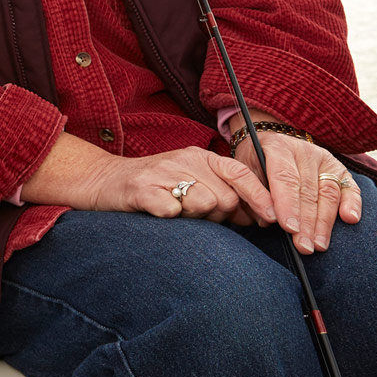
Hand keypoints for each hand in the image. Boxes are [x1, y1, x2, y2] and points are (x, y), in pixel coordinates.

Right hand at [83, 146, 278, 224]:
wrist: (104, 180)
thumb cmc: (154, 186)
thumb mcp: (191, 181)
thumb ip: (223, 194)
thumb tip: (257, 215)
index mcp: (200, 156)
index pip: (240, 173)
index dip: (260, 197)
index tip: (272, 219)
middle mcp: (184, 159)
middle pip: (226, 197)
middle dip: (221, 215)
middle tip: (199, 216)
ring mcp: (162, 172)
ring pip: (203, 204)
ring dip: (195, 217)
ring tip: (178, 213)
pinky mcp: (141, 188)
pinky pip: (171, 209)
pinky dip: (171, 217)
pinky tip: (161, 213)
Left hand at [235, 131, 360, 253]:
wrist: (270, 142)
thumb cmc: (254, 164)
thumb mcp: (245, 172)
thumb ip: (254, 194)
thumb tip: (267, 223)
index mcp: (278, 148)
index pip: (285, 178)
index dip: (288, 204)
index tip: (289, 228)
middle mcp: (304, 152)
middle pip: (308, 191)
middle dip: (306, 223)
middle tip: (303, 247)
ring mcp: (324, 160)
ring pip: (328, 193)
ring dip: (324, 223)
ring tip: (319, 245)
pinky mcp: (339, 169)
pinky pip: (349, 187)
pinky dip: (352, 203)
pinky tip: (350, 219)